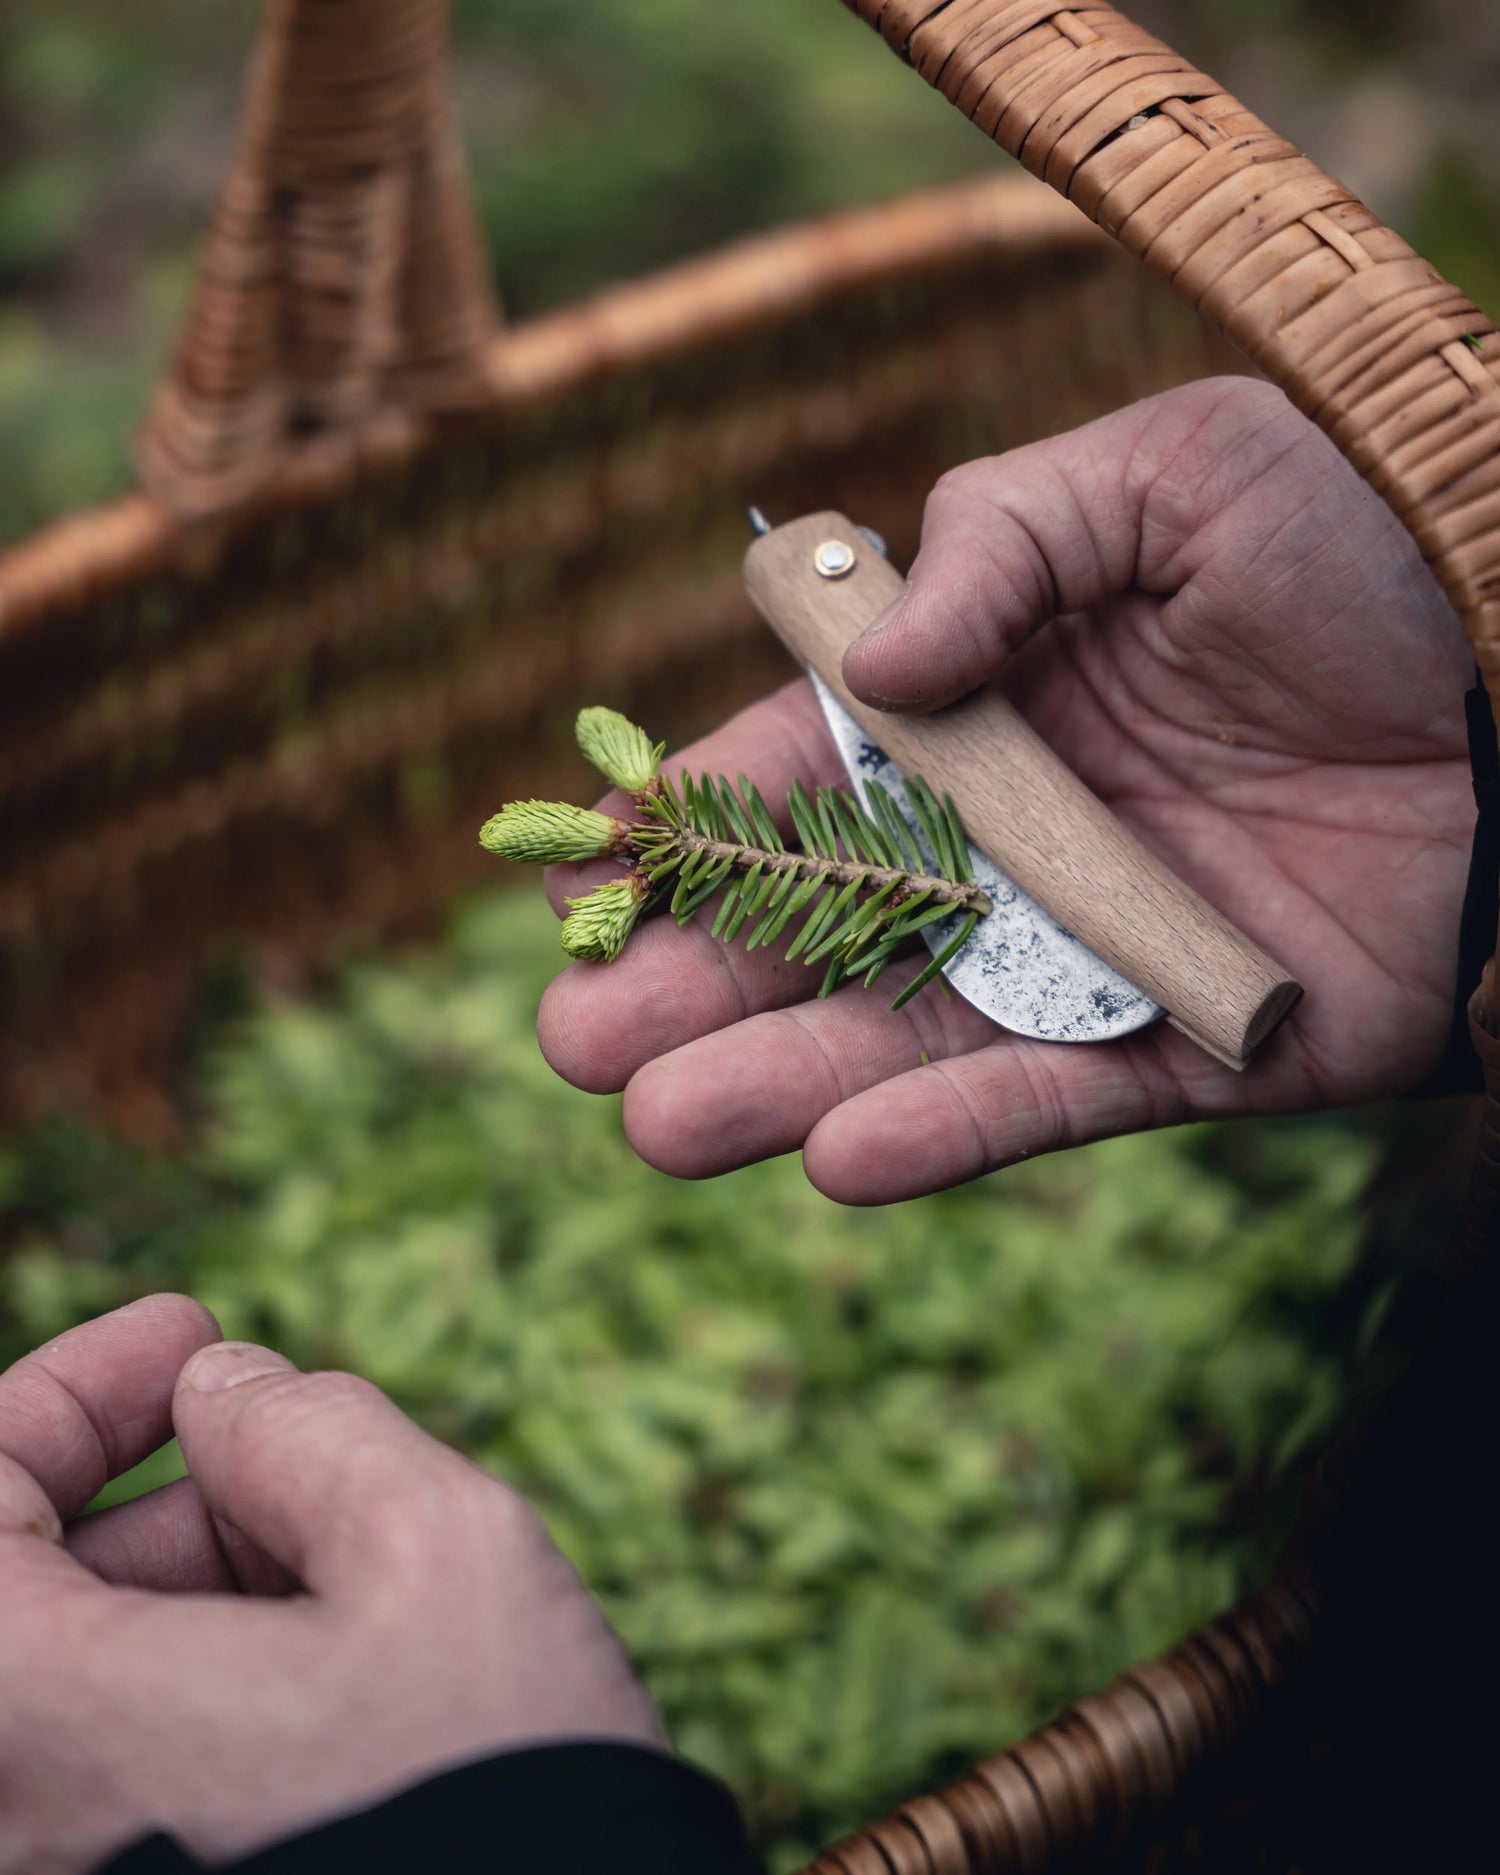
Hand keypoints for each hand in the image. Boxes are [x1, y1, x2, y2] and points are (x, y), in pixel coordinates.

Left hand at [0, 1297, 660, 1874]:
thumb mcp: (439, 1545)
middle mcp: (21, 1820)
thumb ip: (308, 1426)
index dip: (71, 1388)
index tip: (194, 1331)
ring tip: (366, 1572)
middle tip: (317, 1460)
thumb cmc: (494, 1794)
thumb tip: (225, 1394)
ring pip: (98, 1681)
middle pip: (35, 1594)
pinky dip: (225, 1683)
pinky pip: (145, 1760)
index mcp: (36, 1718)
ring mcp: (82, 1873)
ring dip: (211, 1587)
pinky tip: (355, 1672)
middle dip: (174, 1494)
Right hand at [538, 378, 1473, 1202]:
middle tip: (574, 1042)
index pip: (795, 774)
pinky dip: (947, 1129)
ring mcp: (1078, 954)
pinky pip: (1043, 1099)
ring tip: (655, 1125)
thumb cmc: (1358, 559)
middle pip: (815, 926)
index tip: (582, 882)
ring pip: (898, 1032)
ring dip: (774, 1080)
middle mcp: (1004, 841)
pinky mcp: (1169, 1047)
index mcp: (979, 705)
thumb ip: (1006, 535)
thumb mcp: (1173, 472)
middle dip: (689, 981)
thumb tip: (875, 666)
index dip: (684, 830)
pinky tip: (838, 1158)